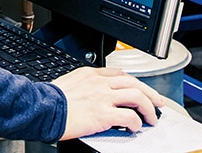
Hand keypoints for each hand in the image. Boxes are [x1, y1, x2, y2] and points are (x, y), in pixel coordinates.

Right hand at [50, 66, 165, 138]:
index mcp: (91, 74)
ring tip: (151, 118)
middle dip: (150, 93)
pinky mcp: (104, 114)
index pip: (120, 74)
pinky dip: (136, 123)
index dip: (135, 82)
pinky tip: (135, 128)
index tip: (141, 90)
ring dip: (148, 108)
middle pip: (134, 83)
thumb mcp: (69, 83)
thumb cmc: (51, 100)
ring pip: (137, 97)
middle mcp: (99, 83)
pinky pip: (129, 117)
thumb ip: (85, 85)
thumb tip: (95, 92)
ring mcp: (103, 98)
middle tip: (157, 102)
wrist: (43, 109)